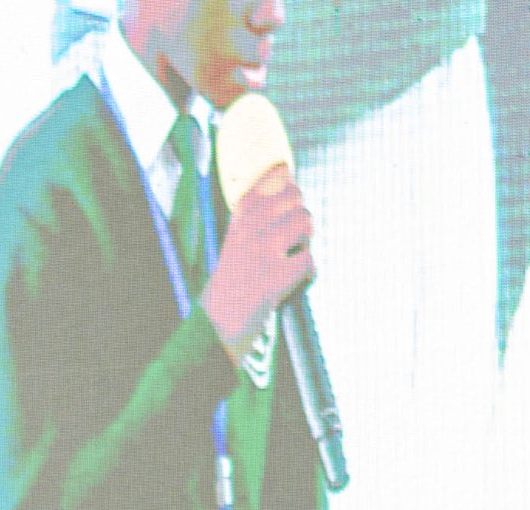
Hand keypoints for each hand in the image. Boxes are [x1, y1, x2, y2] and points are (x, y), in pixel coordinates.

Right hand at [205, 170, 313, 358]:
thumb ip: (260, 202)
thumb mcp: (240, 231)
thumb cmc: (238, 274)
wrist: (219, 321)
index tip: (281, 214)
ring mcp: (262, 251)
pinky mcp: (275, 277)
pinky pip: (310, 261)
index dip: (290, 191)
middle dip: (300, 219)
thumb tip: (286, 170)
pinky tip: (291, 283)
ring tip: (289, 261)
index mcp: (241, 211)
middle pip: (298, 198)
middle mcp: (249, 225)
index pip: (278, 174)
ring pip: (306, 223)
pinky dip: (307, 275)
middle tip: (286, 244)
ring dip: (305, 244)